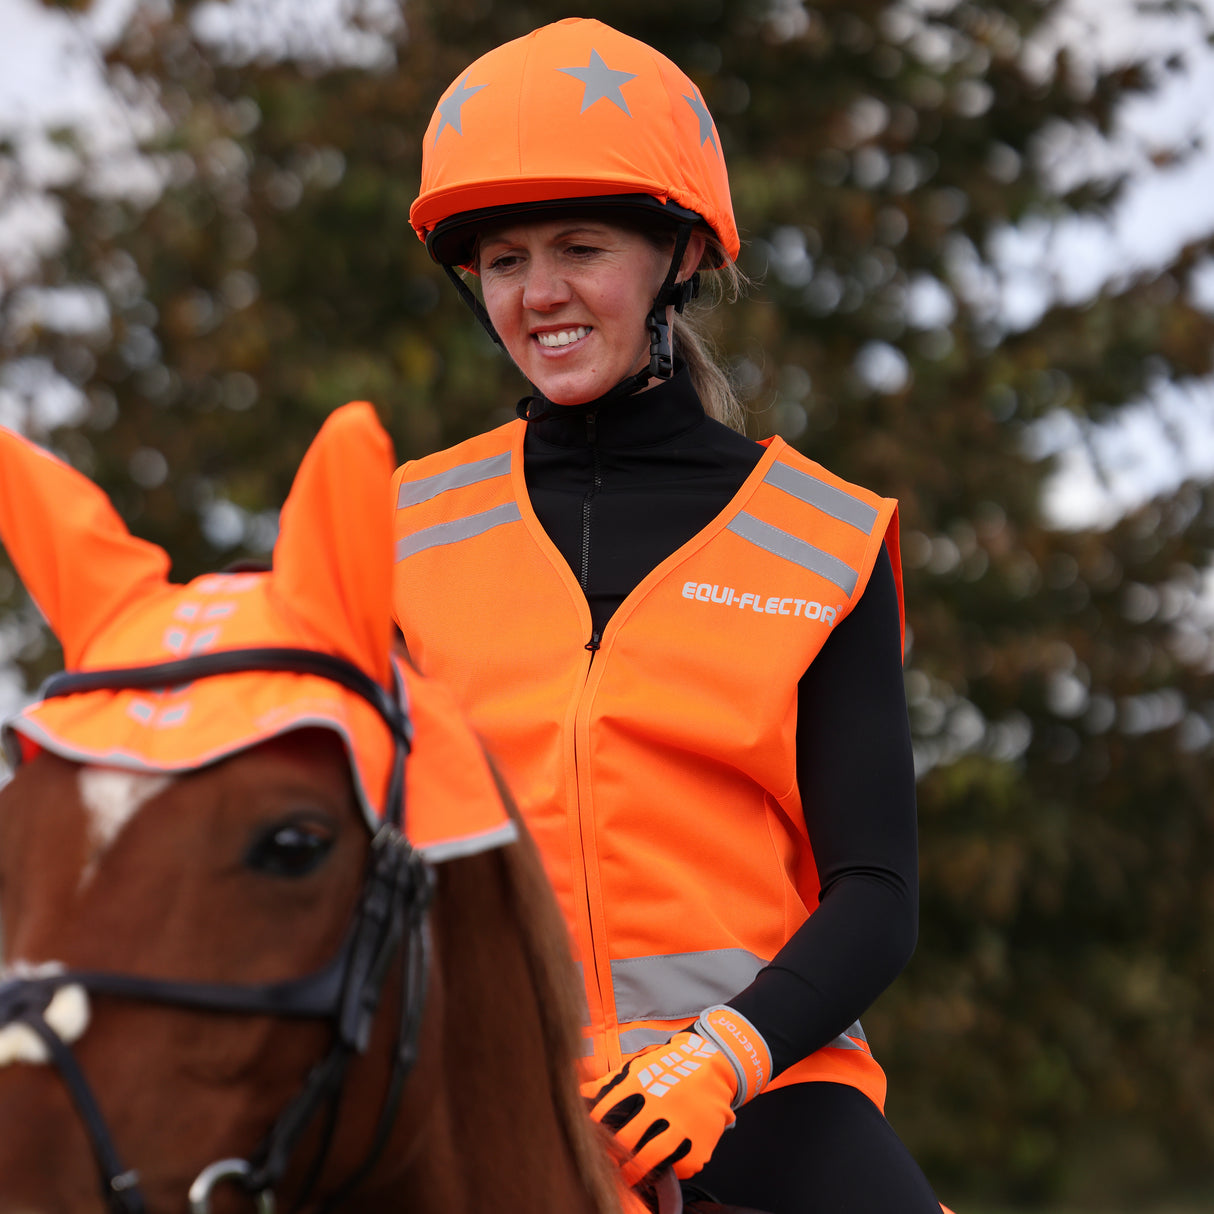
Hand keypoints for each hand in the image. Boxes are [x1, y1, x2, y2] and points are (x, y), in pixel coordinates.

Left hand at [581, 1005, 770, 1185]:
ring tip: (628, 1178)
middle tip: (607, 1166)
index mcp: (640, 1083)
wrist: (713, 1067)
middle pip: (627, 1139)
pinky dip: (669, 1171)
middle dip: (613, 1156)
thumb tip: (578, 1095)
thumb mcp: (637, 1069)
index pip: (607, 1112)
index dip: (596, 1131)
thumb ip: (608, 1085)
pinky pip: (679, 1167)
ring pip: (651, 1158)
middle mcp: (660, 1103)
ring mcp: (682, 1124)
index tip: (591, 1141)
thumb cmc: (667, 1070)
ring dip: (635, 1172)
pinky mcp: (699, 1143)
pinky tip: (660, 1170)